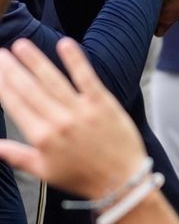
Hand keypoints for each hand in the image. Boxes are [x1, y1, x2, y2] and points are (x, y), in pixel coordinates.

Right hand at [0, 38, 146, 200]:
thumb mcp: (45, 171)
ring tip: (22, 46)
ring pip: (53, 81)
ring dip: (36, 61)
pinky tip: (64, 44)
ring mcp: (81, 111)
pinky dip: (75, 61)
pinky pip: (87, 78)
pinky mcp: (103, 104)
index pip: (16, 105)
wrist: (121, 179)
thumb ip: (16, 156)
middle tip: (0, 53)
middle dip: (13, 69)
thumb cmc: (83, 176)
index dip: (3, 85)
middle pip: (30, 89)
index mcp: (42, 138)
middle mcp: (59, 121)